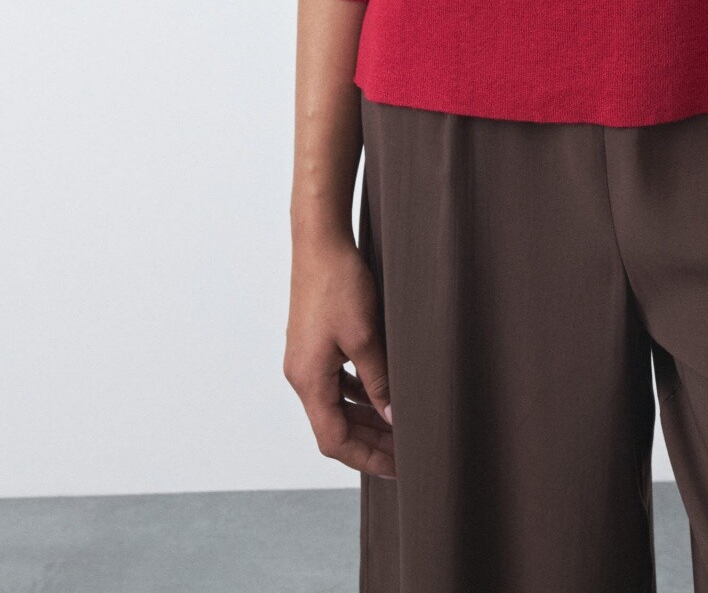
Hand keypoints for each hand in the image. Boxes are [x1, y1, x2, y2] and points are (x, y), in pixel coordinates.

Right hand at [284, 233, 395, 478]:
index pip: (334, 440)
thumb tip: (393, 417)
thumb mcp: (365, 336)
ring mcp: (306, 358)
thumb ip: (378, 380)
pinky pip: (336, 382)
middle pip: (334, 426)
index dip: (367, 458)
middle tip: (406, 452)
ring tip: (399, 427)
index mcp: (308, 380)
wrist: (319, 241)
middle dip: (370, 442)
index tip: (398, 467)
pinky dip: (358, 394)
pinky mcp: (314, 343)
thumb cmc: (339, 283)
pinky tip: (380, 392)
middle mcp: (301, 375)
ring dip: (366, 418)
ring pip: (336, 404)